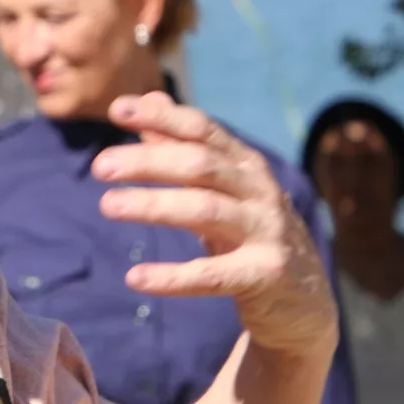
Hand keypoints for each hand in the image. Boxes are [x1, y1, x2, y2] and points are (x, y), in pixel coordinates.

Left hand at [91, 92, 337, 358]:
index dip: (162, 117)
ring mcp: (266, 232)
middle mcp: (259, 191)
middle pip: (200, 164)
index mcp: (246, 165)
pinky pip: (213, 274)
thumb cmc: (250, 235)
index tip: (117, 109)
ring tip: (106, 206)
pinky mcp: (265, 275)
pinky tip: (135, 277)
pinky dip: (173, 276)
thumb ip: (185, 148)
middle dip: (148, 161)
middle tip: (99, 167)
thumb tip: (149, 100)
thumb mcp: (222, 190)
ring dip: (153, 205)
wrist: (305, 303)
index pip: (202, 129)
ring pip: (205, 210)